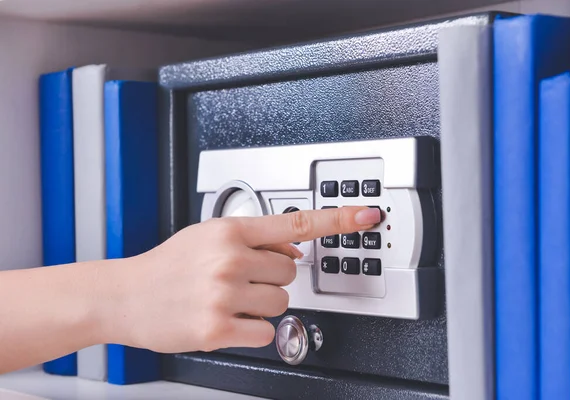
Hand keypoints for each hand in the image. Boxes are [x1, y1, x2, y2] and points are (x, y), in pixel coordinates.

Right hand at [102, 206, 381, 353]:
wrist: (126, 296)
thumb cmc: (169, 265)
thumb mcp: (209, 235)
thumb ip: (255, 238)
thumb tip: (295, 247)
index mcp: (230, 231)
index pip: (296, 223)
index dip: (338, 219)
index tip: (366, 216)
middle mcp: (230, 259)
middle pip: (291, 273)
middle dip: (271, 278)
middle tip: (238, 279)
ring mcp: (225, 294)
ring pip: (282, 303)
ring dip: (262, 305)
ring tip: (229, 299)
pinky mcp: (219, 328)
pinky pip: (266, 331)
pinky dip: (253, 329)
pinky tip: (226, 319)